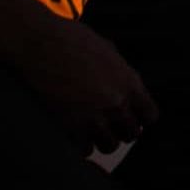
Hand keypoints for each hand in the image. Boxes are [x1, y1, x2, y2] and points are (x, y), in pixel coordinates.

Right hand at [1, 12, 158, 154]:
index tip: (133, 118)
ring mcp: (92, 117)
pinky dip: (82, 145)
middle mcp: (115, 102)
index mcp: (128, 82)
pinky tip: (76, 134)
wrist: (39, 44)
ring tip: (93, 130)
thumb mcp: (106, 50)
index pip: (149, 115)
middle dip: (122, 129)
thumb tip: (124, 84)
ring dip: (102, 139)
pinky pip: (85, 150)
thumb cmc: (70, 40)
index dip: (141, 117)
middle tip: (111, 124)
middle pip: (131, 133)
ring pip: (110, 145)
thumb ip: (120, 71)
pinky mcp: (69, 127)